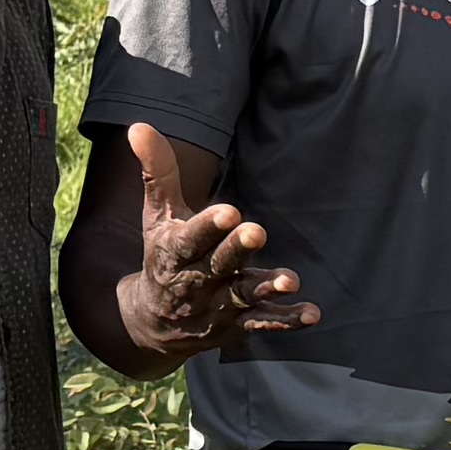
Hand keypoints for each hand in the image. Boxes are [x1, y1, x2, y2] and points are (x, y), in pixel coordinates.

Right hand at [118, 120, 317, 360]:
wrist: (154, 321)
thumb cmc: (162, 255)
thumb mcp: (156, 214)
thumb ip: (157, 171)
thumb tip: (138, 125)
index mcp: (174, 252)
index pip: (189, 239)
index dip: (207, 227)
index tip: (229, 210)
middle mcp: (196, 281)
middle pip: (219, 265)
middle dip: (237, 250)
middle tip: (257, 230)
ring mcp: (218, 306)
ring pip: (243, 296)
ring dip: (266, 287)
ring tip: (290, 280)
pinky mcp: (238, 324)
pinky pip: (264, 322)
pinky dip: (287, 320)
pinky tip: (312, 314)